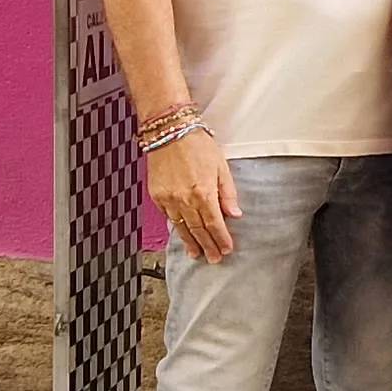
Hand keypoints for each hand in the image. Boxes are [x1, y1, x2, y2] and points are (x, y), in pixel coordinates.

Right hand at [149, 132, 237, 261]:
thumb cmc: (197, 144)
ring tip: (197, 254)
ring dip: (190, 242)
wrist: (169, 131)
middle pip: (198, 230)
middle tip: (214, 259)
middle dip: (207, 246)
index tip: (227, 249)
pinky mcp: (157, 195)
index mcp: (203, 193)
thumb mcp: (221, 166)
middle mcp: (185, 200)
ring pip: (181, 227)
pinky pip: (168, 217)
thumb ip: (227, 193)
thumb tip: (234, 215)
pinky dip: (176, 227)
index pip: (215, 224)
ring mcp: (168, 199)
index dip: (221, 239)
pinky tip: (182, 233)